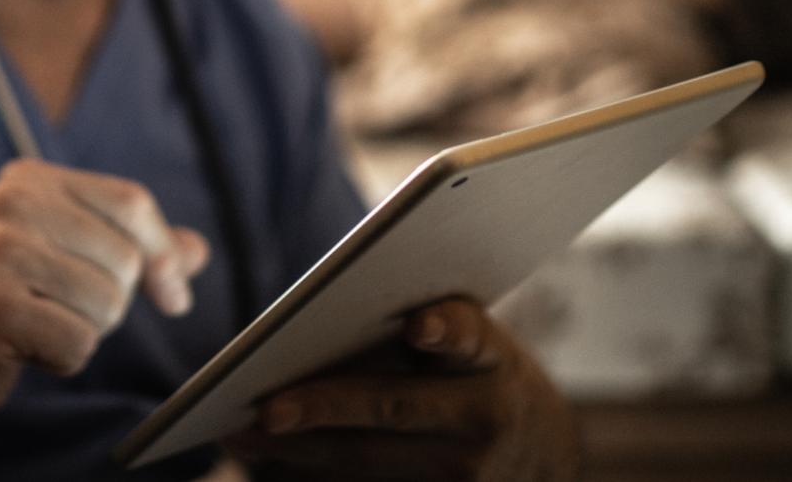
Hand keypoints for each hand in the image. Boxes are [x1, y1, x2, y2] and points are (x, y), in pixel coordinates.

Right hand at [0, 157, 209, 434]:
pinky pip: (77, 342)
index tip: (172, 297)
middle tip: (61, 312)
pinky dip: (61, 360)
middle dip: (111, 304)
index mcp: (31, 179)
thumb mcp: (60, 256)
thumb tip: (196, 250)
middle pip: (124, 259)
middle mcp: (13, 203)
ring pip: (106, 304)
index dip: (162, 254)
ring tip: (37, 326)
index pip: (131, 203)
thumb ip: (128, 247)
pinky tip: (23, 349)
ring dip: (84, 333)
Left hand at [226, 297, 579, 479]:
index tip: (421, 325)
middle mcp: (484, 418)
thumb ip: (426, 329)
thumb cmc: (489, 379)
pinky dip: (320, 475)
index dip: (447, 331)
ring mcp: (469, 476)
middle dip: (327, 408)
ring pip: (370, 462)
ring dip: (302, 450)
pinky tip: (272, 460)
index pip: (470, 337)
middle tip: (268, 408)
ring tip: (243, 436)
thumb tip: (324, 323)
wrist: (548, 458)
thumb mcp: (481, 346)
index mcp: (493, 359)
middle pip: (394, 408)